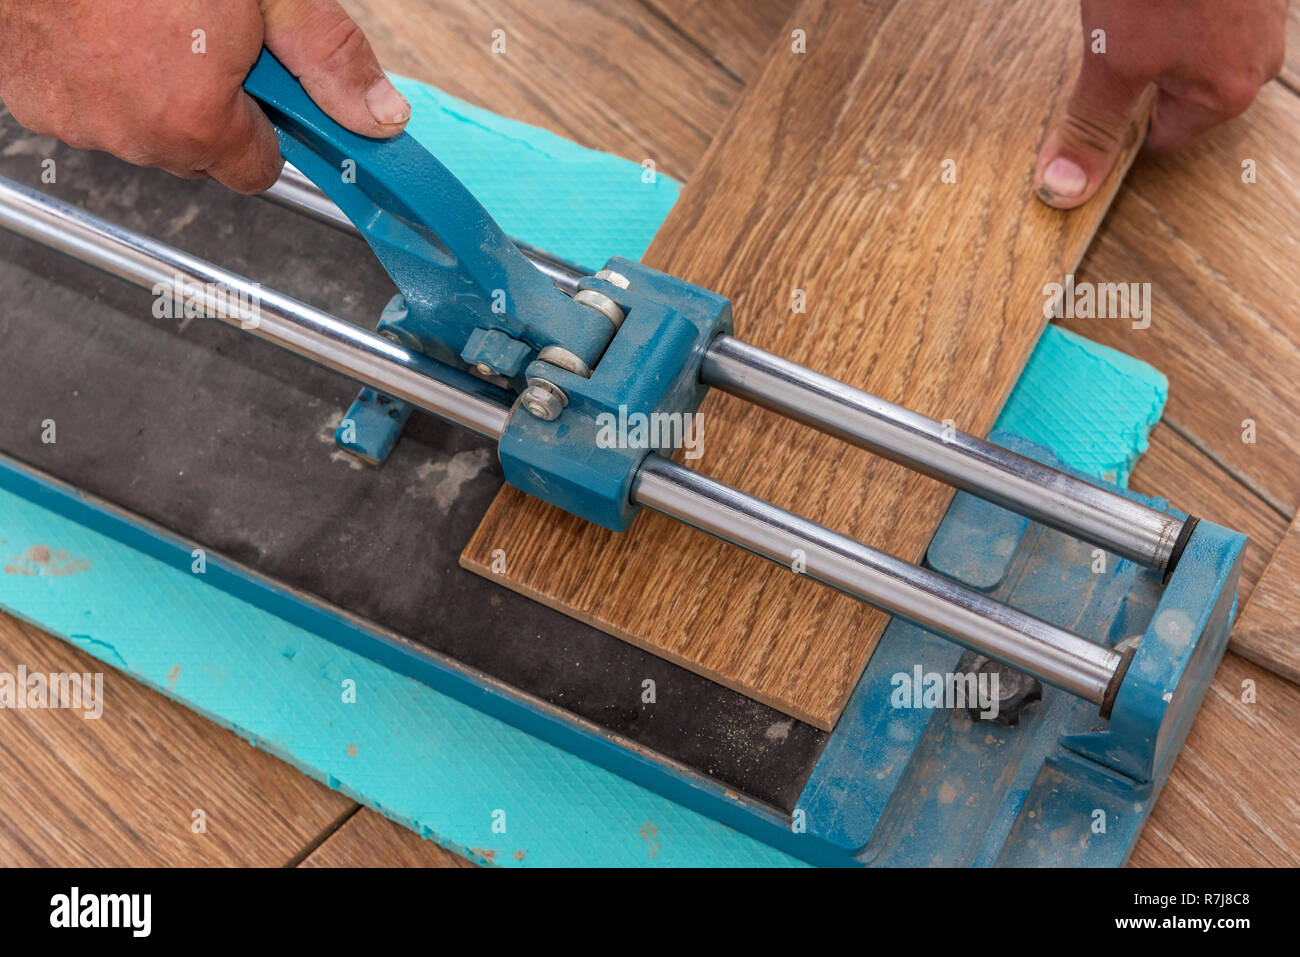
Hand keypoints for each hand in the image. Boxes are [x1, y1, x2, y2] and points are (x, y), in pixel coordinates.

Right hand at [0, 0, 409, 193]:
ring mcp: (75, 119)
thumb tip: (381, 117)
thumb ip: (328, 57)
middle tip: (198, 35)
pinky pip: (82, 107)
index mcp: (197, 118)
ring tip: (145, 22)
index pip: (257, 171)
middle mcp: (133, 133)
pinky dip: (94, 76)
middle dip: (207, 105)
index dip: (266, 125)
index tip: (262, 88)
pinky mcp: (28, 97)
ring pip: (139, 131)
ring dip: (148, 91)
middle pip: (198, 153)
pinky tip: (99, 27)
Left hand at [1035, 0, 1286, 208]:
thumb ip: (1092, 125)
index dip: (1119, 125)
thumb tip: (1065, 189)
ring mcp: (1263, 6)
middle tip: (1111, 39)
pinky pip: (1205, 6)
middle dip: (1139, 72)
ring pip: (1194, 42)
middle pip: (1180, 89)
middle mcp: (1259, 53)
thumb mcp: (1112, 60)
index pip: (1163, 140)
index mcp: (1228, 91)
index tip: (1092, 103)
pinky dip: (1176, 3)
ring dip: (1158, 30)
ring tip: (1133, 9)